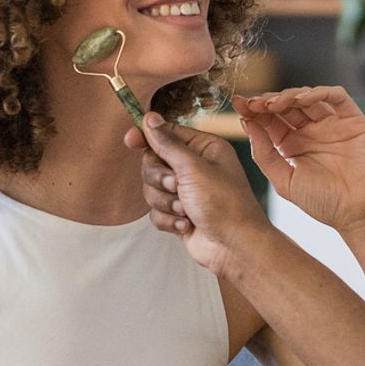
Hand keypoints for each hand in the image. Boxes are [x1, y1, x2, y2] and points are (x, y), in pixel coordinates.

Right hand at [128, 112, 276, 275]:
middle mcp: (195, 167)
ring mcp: (187, 192)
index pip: (167, 134)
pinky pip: (156, 211)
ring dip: (166, 202)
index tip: (130, 140)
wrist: (234, 246)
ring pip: (152, 189)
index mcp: (205, 149)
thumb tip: (150, 119)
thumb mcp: (193, 167)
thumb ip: (167, 143)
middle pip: (153, 163)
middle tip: (176, 186)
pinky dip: (168, 220)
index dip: (147, 137)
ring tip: (186, 210)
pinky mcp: (179, 214)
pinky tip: (187, 225)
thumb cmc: (224, 204)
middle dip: (160, 179)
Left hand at [233, 87, 364, 232]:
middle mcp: (311, 131)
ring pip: (308, 97)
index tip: (238, 105)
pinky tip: (302, 99)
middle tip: (253, 103)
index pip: (270, 120)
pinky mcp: (353, 121)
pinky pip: (337, 97)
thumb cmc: (324, 203)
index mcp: (292, 145)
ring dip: (288, 95)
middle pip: (286, 105)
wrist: (359, 214)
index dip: (254, 111)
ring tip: (274, 104)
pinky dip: (319, 92)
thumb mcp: (283, 180)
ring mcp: (332, 125)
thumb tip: (247, 124)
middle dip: (267, 101)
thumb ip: (264, 154)